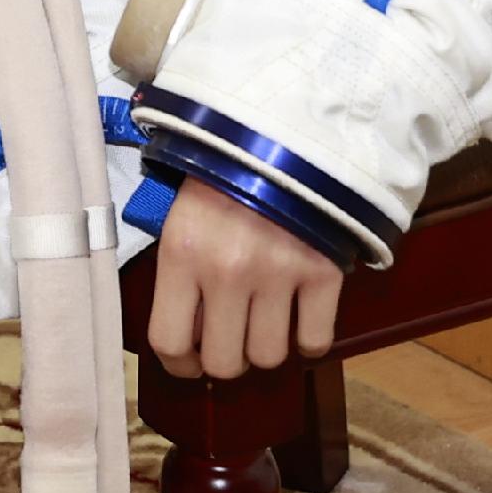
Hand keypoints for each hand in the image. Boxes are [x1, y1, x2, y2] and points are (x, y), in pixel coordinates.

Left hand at [144, 179, 343, 380]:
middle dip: (226, 358)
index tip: (190, 361)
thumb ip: (180, 268)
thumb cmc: (224, 171)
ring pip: (269, 357)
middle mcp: (226, 271)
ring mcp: (278, 274)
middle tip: (232, 338)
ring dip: (267, 346)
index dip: (179, 364)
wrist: (285, 128)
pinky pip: (315, 340)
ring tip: (266, 319)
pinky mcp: (322, 272)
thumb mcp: (184, 212)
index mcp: (181, 252)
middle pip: (224, 362)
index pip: (169, 341)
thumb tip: (187, 330)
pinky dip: (309, 338)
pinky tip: (301, 316)